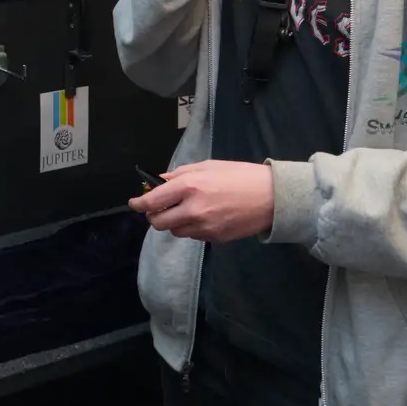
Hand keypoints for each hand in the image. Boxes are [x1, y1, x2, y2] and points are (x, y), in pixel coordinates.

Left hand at [127, 160, 273, 243]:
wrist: (271, 197)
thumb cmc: (240, 175)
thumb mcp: (207, 166)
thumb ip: (179, 175)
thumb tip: (159, 182)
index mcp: (189, 186)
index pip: (152, 201)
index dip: (139, 204)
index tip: (134, 203)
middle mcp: (193, 209)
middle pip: (158, 222)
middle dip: (154, 216)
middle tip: (159, 208)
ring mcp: (204, 227)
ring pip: (175, 231)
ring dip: (174, 223)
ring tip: (186, 210)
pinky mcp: (214, 239)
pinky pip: (193, 236)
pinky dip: (191, 228)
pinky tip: (204, 216)